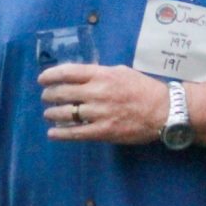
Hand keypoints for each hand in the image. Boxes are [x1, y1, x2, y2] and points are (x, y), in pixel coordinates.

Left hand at [38, 63, 167, 144]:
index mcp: (101, 75)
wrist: (163, 110)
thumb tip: (80, 76)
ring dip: (52, 113)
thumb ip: (100, 73)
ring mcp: (99, 113)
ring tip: (49, 113)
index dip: (50, 75)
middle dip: (49, 95)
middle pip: (62, 93)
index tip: (42, 79)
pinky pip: (76, 133)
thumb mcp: (121, 72)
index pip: (68, 72)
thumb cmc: (143, 88)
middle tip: (46, 97)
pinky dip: (61, 133)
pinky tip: (53, 133)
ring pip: (66, 113)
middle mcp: (97, 92)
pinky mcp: (103, 131)